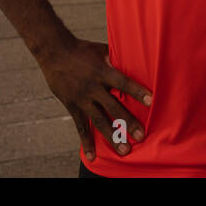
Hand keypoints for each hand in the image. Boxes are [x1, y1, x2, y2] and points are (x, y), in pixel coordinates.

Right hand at [37, 37, 151, 159]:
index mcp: (102, 72)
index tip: (151, 101)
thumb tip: (134, 60)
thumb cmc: (82, 49)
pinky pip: (80, 127)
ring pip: (99, 121)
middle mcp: (93, 87)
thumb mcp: (101, 50)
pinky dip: (86, 142)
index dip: (137, 92)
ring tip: (124, 150)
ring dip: (112, 137)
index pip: (123, 83)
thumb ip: (116, 59)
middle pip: (113, 107)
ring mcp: (82, 99)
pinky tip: (92, 156)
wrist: (54, 53)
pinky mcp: (72, 106)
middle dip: (128, 122)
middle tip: (141, 136)